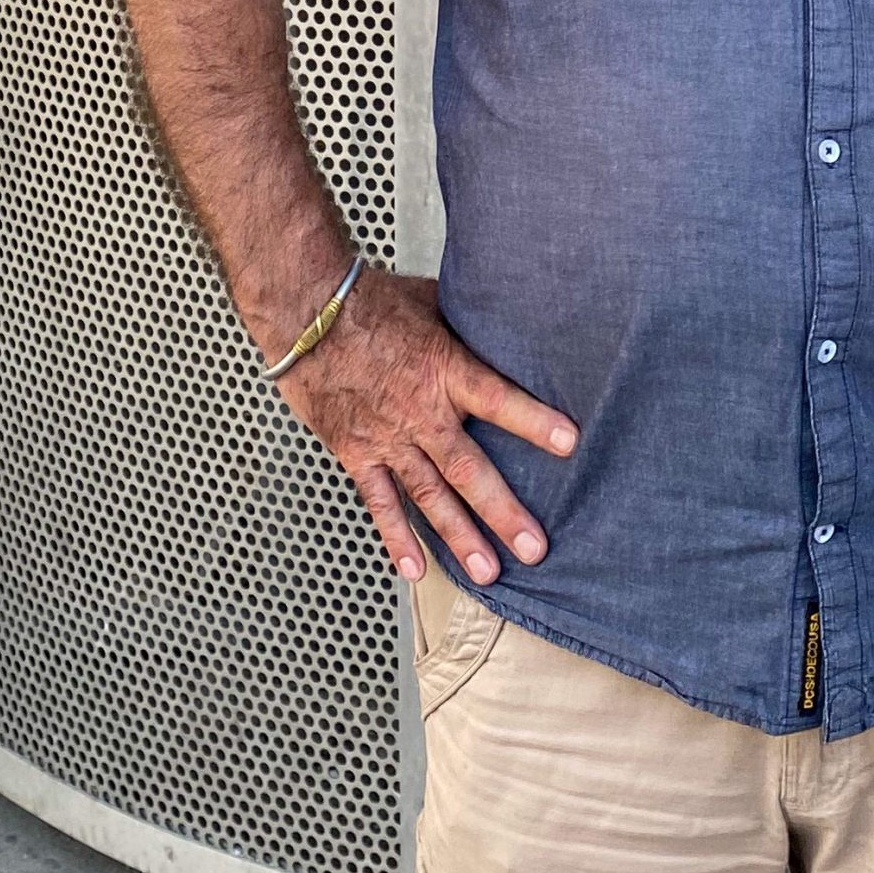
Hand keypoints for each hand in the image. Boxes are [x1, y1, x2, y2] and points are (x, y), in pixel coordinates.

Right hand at [275, 270, 577, 586]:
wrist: (305, 313)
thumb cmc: (369, 300)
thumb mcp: (433, 302)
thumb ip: (468, 324)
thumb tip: (507, 319)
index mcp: (444, 369)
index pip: (499, 399)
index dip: (534, 420)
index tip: (568, 443)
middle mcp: (420, 412)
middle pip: (469, 469)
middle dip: (504, 512)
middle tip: (534, 548)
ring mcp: (387, 438)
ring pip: (429, 496)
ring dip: (460, 536)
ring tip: (487, 572)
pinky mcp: (356, 452)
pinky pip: (379, 501)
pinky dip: (396, 536)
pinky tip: (414, 569)